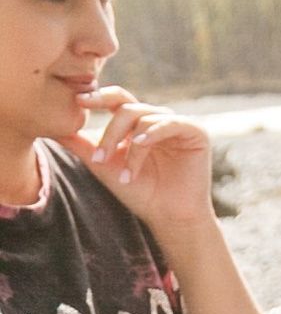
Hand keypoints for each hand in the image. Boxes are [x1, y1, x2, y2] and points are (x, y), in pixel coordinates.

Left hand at [79, 89, 216, 243]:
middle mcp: (156, 119)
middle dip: (110, 132)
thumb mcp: (104, 166)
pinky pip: (170, 122)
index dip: (98, 96)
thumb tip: (51, 129)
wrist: (169, 216)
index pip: (116, 100)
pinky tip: (141, 145)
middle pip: (127, 107)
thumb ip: (81, 145)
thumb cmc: (139, 193)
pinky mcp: (195, 132)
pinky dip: (153, 133)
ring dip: (129, 147)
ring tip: (125, 174)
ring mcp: (176, 124)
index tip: (78, 101)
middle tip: (99, 158)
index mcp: (136, 123)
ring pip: (144, 117)